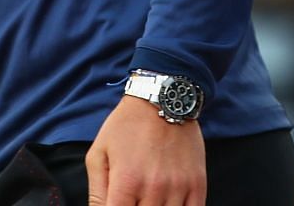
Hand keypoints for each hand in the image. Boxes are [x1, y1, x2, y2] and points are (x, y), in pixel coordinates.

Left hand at [84, 94, 204, 205]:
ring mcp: (178, 187)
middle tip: (133, 199)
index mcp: (126, 182)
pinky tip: (168, 204)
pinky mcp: (197, 183)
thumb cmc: (126, 127)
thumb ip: (96, 193)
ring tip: (148, 200)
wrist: (162, 99)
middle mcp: (154, 188)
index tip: (119, 205)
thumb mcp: (98, 154)